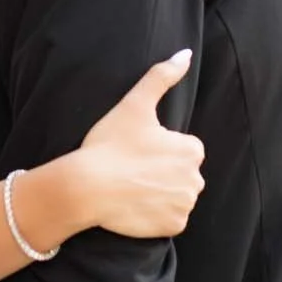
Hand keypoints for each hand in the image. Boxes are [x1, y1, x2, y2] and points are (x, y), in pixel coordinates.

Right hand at [73, 50, 204, 239]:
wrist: (86, 187)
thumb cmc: (109, 144)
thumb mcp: (135, 104)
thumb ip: (162, 76)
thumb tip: (186, 54)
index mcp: (192, 149)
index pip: (182, 149)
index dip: (157, 149)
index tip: (135, 150)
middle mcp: (196, 179)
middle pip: (181, 174)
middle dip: (162, 172)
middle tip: (131, 168)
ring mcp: (185, 205)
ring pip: (176, 196)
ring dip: (159, 193)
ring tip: (131, 186)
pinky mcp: (172, 226)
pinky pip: (170, 220)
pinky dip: (156, 215)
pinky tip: (135, 205)